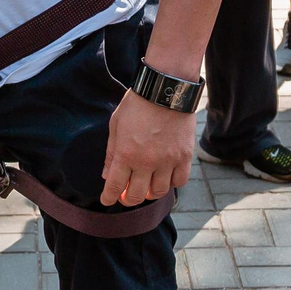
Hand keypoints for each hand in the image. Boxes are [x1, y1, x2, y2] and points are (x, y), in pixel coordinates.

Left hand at [101, 86, 194, 206]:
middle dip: (128, 199)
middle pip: (136, 196)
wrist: (166, 89)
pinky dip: (171, 183)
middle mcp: (146, 162)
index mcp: (125, 154)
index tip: (107, 200)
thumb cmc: (137, 104)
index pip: (114, 187)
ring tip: (146, 185)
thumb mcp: (116, 125)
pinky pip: (179, 182)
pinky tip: (165, 177)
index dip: (109, 198)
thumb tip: (106, 175)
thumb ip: (110, 152)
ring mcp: (167, 161)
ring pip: (158, 192)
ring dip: (149, 192)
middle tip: (126, 196)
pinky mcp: (184, 157)